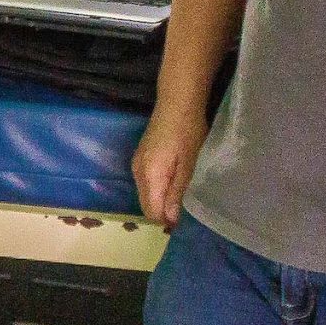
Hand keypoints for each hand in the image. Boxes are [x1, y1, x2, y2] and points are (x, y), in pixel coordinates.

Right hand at [132, 103, 207, 226]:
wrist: (176, 103)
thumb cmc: (188, 132)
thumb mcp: (189, 164)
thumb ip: (177, 192)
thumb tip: (170, 219)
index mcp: (150, 176)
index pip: (151, 211)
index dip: (166, 220)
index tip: (184, 222)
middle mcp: (137, 172)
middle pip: (145, 205)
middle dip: (162, 213)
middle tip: (185, 213)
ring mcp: (136, 164)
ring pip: (145, 195)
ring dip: (159, 202)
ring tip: (181, 199)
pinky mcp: (140, 158)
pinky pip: (145, 184)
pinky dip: (156, 190)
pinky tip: (172, 184)